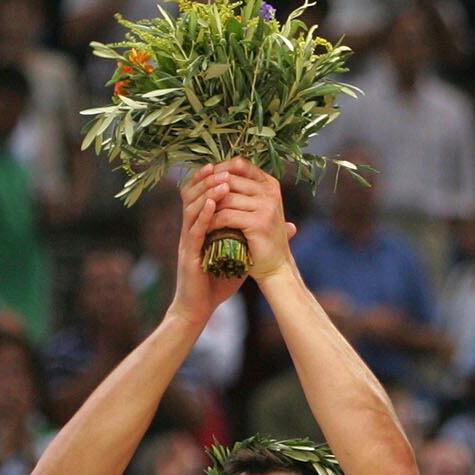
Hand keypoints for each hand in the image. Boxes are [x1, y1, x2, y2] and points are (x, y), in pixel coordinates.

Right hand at [167, 165, 249, 323]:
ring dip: (207, 193)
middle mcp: (190, 230)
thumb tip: (287, 228)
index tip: (225, 166)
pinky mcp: (188, 254)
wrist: (198, 308)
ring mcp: (187, 241)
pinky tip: (212, 205)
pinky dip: (203, 215)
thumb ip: (254, 238)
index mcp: (200, 228)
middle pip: (191, 196)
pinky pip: (194, 230)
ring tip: (222, 181)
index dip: (209, 180)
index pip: (200, 196)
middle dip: (206, 179)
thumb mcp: (238, 256)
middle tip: (220, 166)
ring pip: (191, 208)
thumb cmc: (216, 283)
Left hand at [209, 159, 299, 281]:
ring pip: (225, 198)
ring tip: (197, 215)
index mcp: (270, 184)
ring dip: (208, 207)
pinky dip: (212, 222)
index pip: (240, 164)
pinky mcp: (258, 222)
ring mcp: (266, 206)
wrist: (275, 267)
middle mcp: (270, 191)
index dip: (219, 169)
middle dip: (210, 189)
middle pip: (230, 179)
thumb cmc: (261, 238)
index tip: (204, 181)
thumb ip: (242, 191)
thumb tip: (213, 170)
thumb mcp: (255, 209)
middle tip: (196, 200)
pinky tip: (205, 228)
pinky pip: (226, 216)